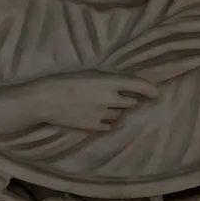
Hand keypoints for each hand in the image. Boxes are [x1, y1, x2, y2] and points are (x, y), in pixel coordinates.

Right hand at [15, 70, 158, 133]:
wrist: (44, 100)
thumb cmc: (64, 81)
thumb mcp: (89, 74)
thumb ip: (108, 80)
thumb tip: (124, 87)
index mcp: (109, 81)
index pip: (140, 86)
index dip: (150, 90)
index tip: (155, 93)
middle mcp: (110, 98)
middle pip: (131, 102)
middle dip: (126, 99)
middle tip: (114, 96)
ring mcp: (103, 114)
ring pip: (119, 114)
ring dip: (114, 111)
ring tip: (98, 106)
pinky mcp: (95, 127)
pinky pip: (109, 125)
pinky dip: (106, 121)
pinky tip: (94, 116)